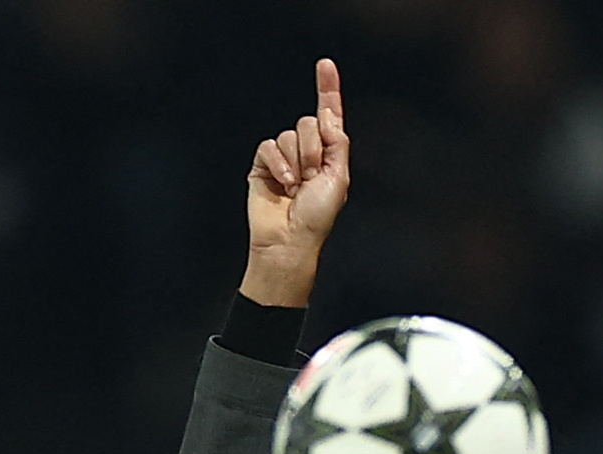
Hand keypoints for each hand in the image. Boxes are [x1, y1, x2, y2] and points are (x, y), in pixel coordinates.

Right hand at [242, 57, 349, 306]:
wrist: (290, 240)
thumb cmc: (317, 217)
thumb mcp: (339, 177)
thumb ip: (336, 142)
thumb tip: (325, 115)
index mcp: (330, 154)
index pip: (329, 115)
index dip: (327, 89)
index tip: (325, 64)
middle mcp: (307, 152)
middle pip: (309, 122)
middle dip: (313, 150)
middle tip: (312, 178)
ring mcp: (284, 158)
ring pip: (289, 134)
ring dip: (296, 161)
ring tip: (297, 188)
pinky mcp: (263, 165)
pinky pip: (269, 146)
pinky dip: (278, 164)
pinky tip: (283, 185)